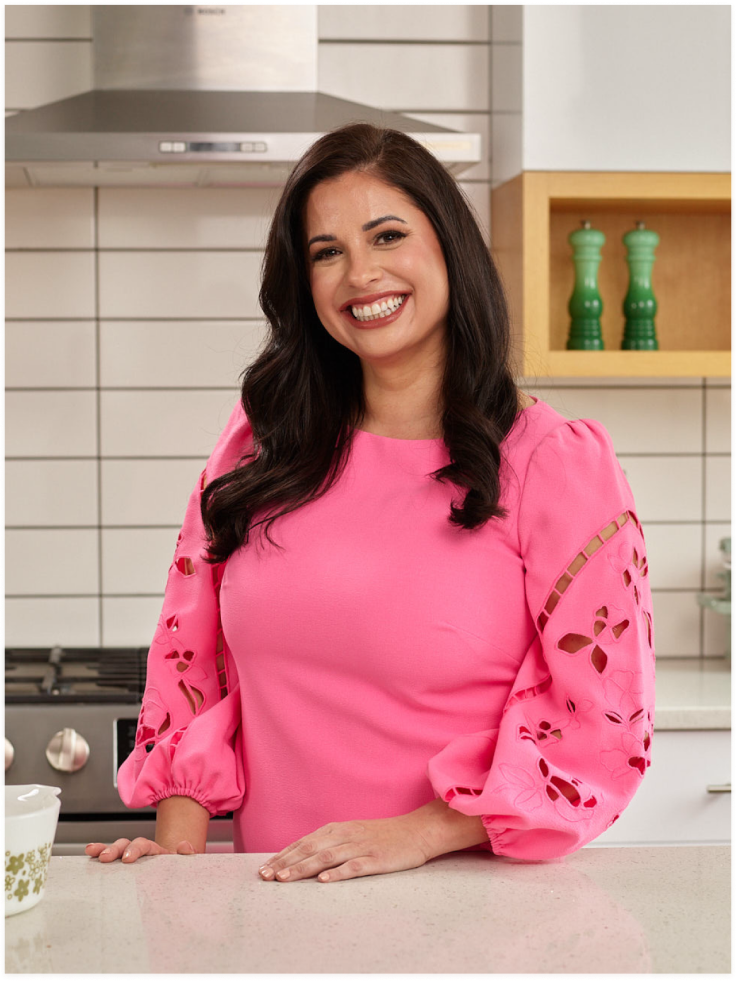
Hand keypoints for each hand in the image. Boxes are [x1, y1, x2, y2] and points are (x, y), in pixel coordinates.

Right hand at [86, 837, 196, 862]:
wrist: (174, 880)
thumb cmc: (178, 872)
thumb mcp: (186, 864)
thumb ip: (188, 854)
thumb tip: (183, 846)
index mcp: (155, 851)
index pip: (143, 844)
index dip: (135, 849)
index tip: (127, 859)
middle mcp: (140, 852)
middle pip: (125, 844)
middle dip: (114, 849)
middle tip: (105, 858)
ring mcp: (130, 860)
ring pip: (115, 850)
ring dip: (103, 849)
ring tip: (91, 852)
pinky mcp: (122, 872)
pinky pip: (109, 864)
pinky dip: (98, 857)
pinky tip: (88, 858)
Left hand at [258, 812, 436, 883]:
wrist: (417, 831)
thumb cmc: (382, 835)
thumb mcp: (353, 834)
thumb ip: (330, 843)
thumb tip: (302, 858)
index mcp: (337, 830)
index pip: (304, 843)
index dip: (282, 855)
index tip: (264, 869)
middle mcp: (346, 835)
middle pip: (310, 849)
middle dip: (285, 863)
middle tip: (265, 877)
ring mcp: (361, 846)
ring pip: (327, 857)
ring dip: (303, 868)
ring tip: (285, 880)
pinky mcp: (377, 858)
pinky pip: (355, 866)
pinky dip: (338, 873)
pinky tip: (324, 881)